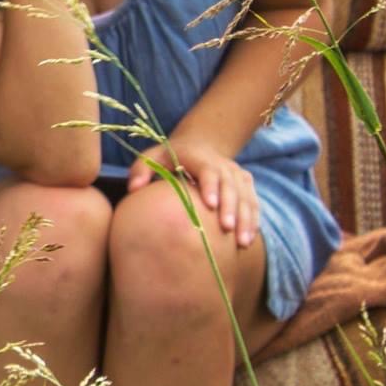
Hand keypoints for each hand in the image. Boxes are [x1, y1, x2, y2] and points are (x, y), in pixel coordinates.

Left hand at [126, 140, 258, 248]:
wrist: (199, 144)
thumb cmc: (169, 157)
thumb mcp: (152, 157)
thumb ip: (140, 170)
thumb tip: (133, 189)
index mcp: (198, 157)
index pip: (208, 170)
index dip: (210, 186)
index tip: (210, 205)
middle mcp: (222, 164)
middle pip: (230, 185)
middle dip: (231, 207)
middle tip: (227, 229)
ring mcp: (236, 173)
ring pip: (245, 196)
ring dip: (246, 218)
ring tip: (242, 242)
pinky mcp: (245, 183)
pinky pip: (253, 202)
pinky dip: (252, 220)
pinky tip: (248, 240)